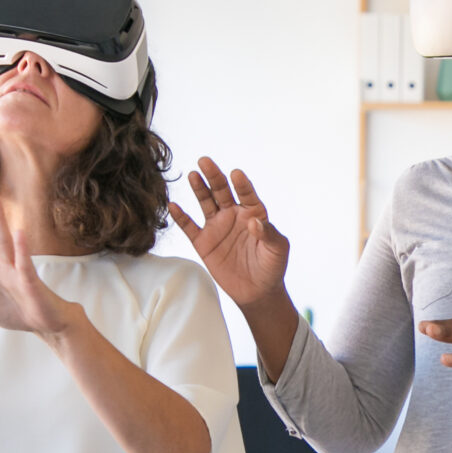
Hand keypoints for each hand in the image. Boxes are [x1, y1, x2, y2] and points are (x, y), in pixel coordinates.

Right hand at [168, 157, 289, 309]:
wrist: (257, 292)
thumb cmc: (272, 267)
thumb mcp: (278, 250)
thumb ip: (268, 234)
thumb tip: (255, 221)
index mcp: (253, 213)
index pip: (247, 194)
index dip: (242, 184)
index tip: (236, 174)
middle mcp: (233, 215)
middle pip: (222, 191)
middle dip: (214, 176)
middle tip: (205, 161)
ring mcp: (217, 227)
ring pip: (206, 203)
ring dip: (199, 189)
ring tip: (193, 175)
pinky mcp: (203, 242)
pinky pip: (189, 226)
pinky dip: (181, 216)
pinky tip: (173, 205)